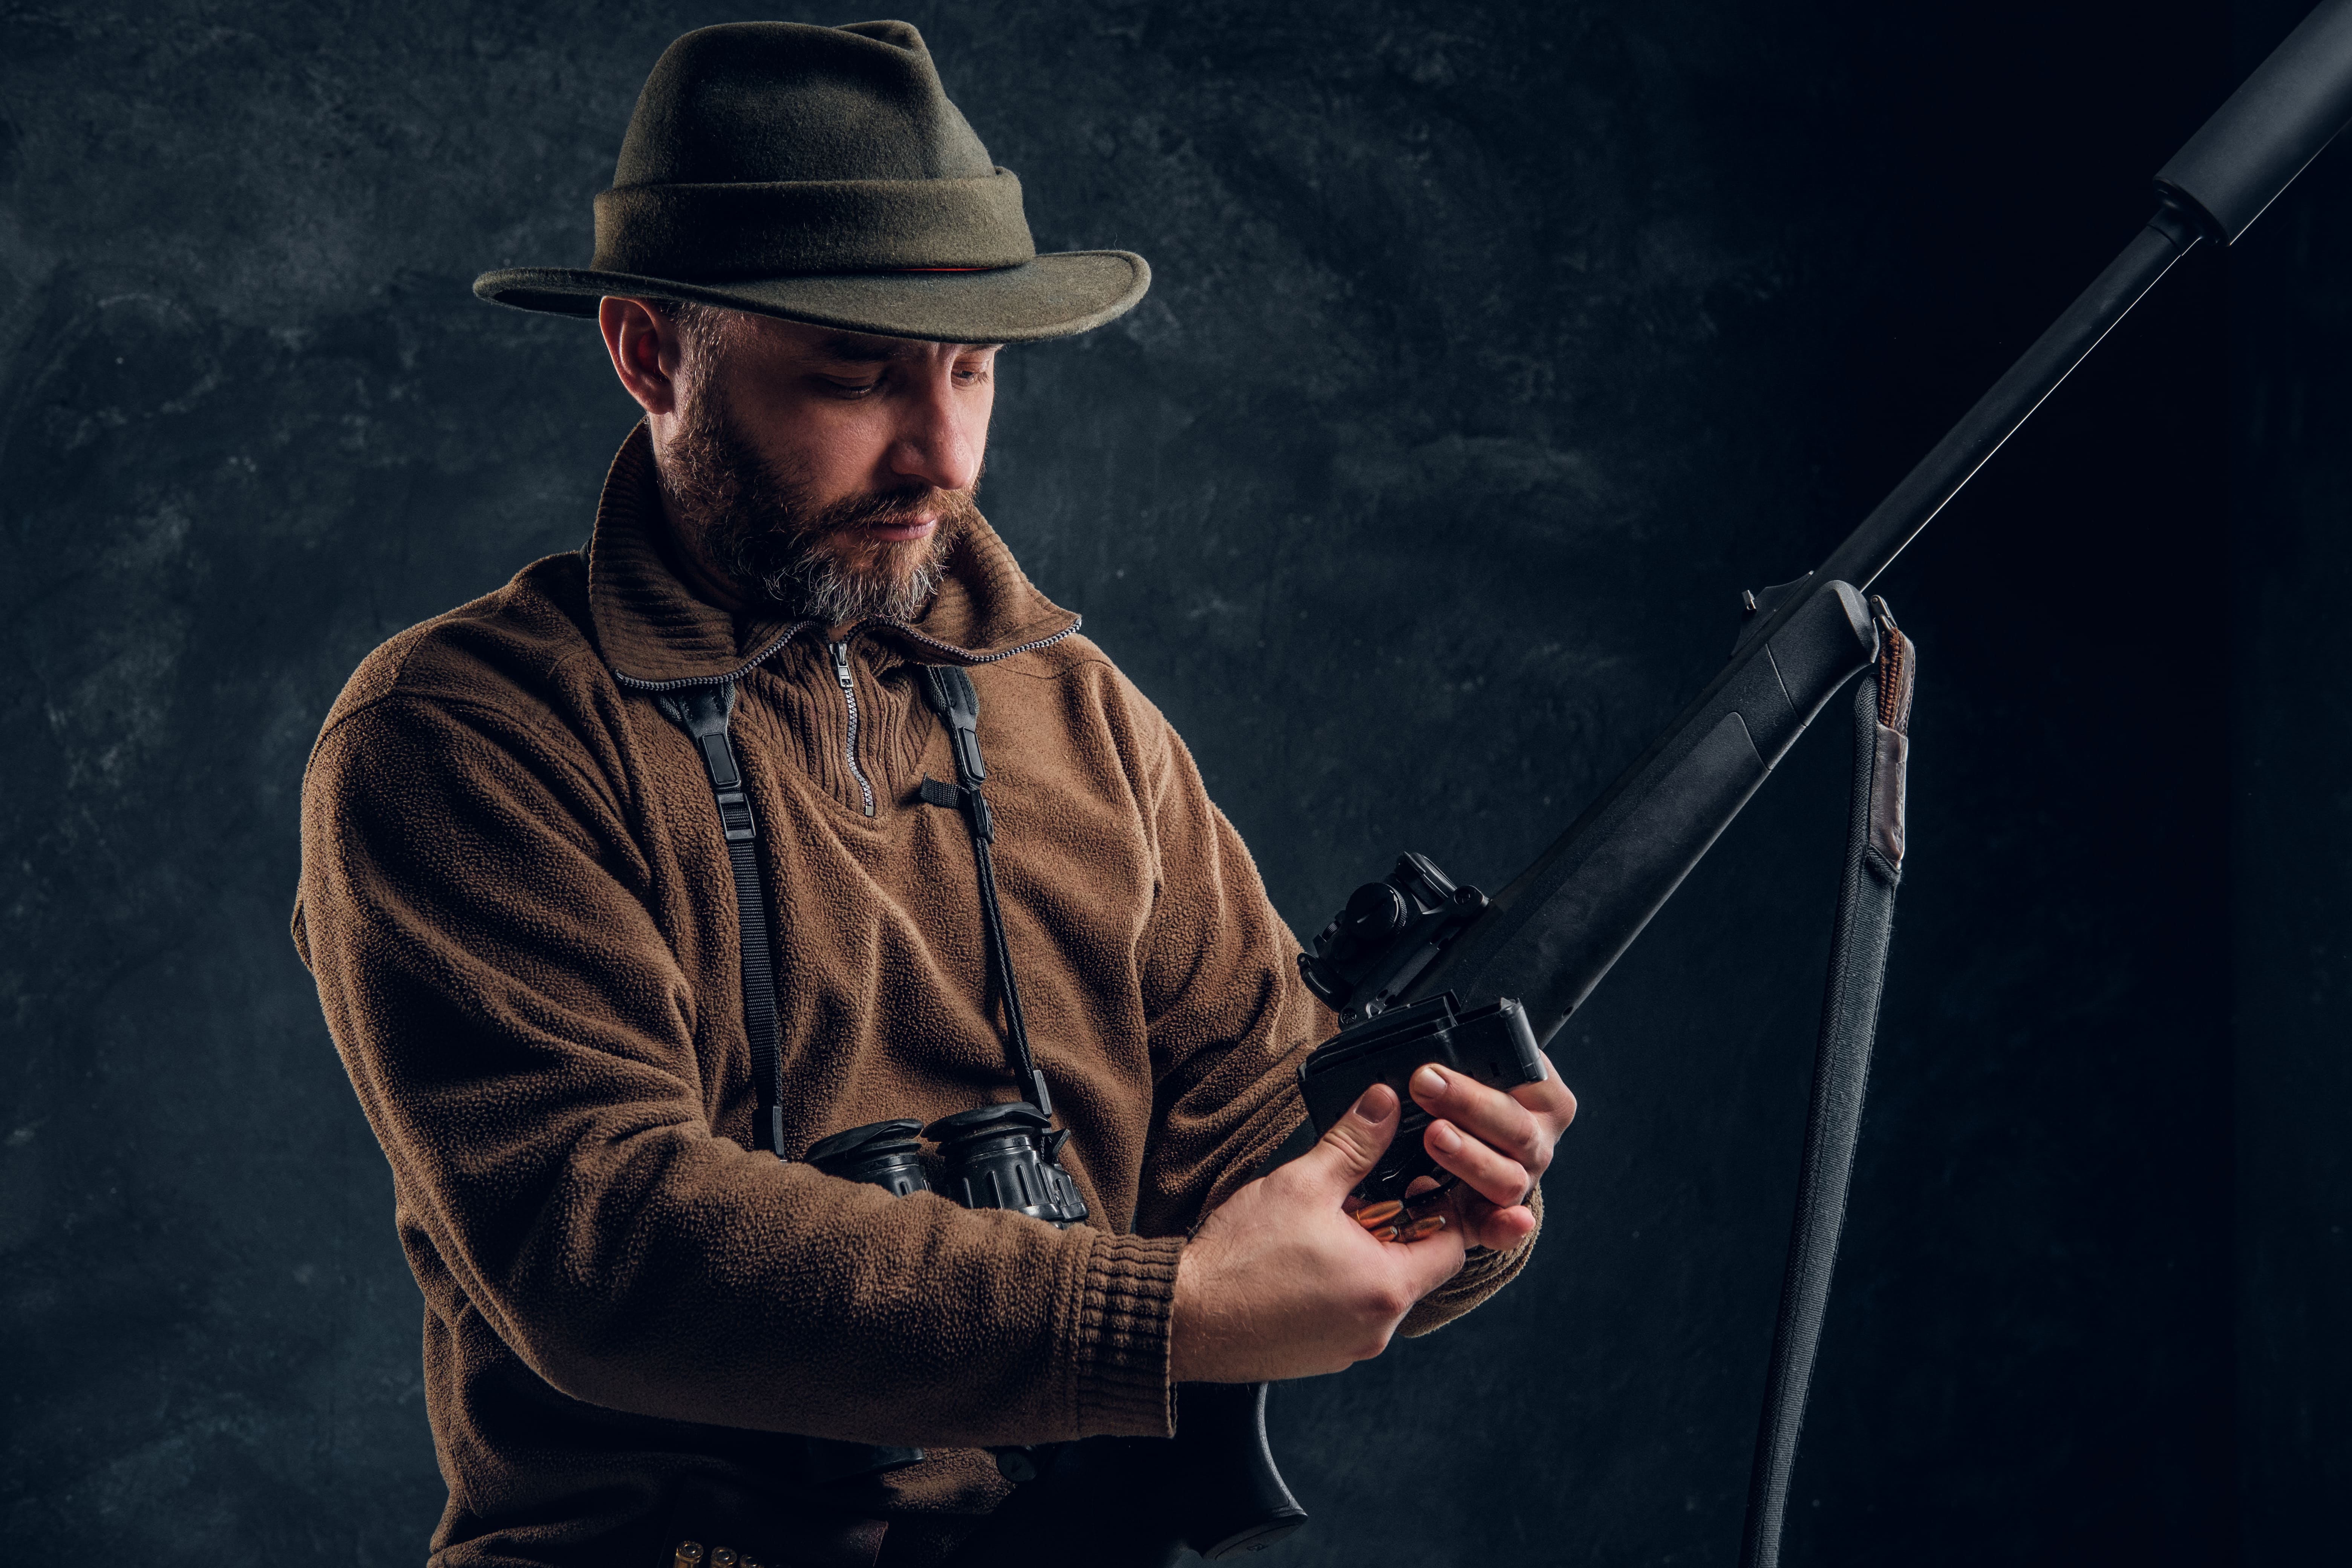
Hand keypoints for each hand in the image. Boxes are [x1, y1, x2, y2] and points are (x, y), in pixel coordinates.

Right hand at [1171, 1085, 1469, 1383]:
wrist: (1183, 1318)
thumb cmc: (1238, 1259)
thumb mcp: (1302, 1184)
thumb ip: (1353, 1144)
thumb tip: (1383, 1106)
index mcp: (1387, 1287)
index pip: (1453, 1245)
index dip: (1440, 1207)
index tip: (1416, 1185)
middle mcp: (1377, 1329)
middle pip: (1415, 1269)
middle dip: (1391, 1229)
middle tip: (1356, 1199)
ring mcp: (1349, 1349)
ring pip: (1377, 1291)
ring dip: (1362, 1257)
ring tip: (1320, 1229)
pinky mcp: (1320, 1358)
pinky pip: (1348, 1315)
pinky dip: (1337, 1287)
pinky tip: (1300, 1262)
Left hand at [1401, 1049, 1575, 1250]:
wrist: (1458, 1146)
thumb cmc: (1459, 1102)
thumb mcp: (1459, 1071)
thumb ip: (1447, 1059)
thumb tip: (1403, 1043)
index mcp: (1537, 1094)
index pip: (1532, 1073)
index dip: (1499, 1065)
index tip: (1452, 1058)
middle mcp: (1534, 1138)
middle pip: (1515, 1125)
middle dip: (1469, 1103)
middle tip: (1425, 1084)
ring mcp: (1518, 1178)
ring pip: (1507, 1175)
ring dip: (1471, 1156)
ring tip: (1435, 1136)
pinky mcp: (1495, 1214)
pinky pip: (1501, 1227)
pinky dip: (1504, 1228)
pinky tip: (1502, 1221)